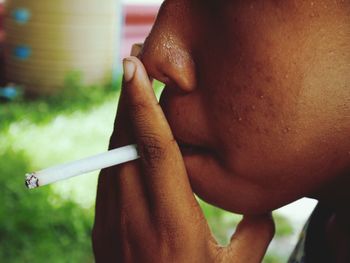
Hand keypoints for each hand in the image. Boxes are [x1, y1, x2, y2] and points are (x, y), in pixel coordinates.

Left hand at [92, 56, 273, 262]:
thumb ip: (253, 238)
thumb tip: (263, 213)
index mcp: (172, 221)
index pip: (154, 149)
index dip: (144, 106)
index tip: (134, 71)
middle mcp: (135, 215)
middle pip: (126, 142)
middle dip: (129, 99)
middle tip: (133, 63)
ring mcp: (111, 220)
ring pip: (113, 154)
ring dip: (123, 120)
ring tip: (134, 92)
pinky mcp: (101, 226)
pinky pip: (108, 174)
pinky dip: (118, 148)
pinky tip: (130, 138)